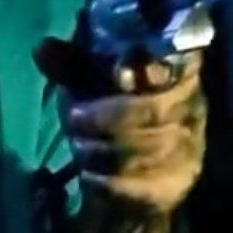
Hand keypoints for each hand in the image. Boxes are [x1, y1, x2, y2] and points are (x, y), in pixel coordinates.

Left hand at [36, 41, 207, 215]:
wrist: (128, 184)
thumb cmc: (109, 122)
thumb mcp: (89, 88)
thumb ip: (71, 67)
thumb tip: (42, 48)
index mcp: (175, 77)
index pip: (174, 65)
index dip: (149, 68)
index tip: (117, 75)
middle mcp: (190, 111)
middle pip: (154, 111)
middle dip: (107, 116)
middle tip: (74, 117)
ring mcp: (186, 150)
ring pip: (144, 149)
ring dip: (102, 148)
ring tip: (78, 146)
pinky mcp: (174, 185)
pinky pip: (139, 184)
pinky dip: (107, 179)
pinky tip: (89, 174)